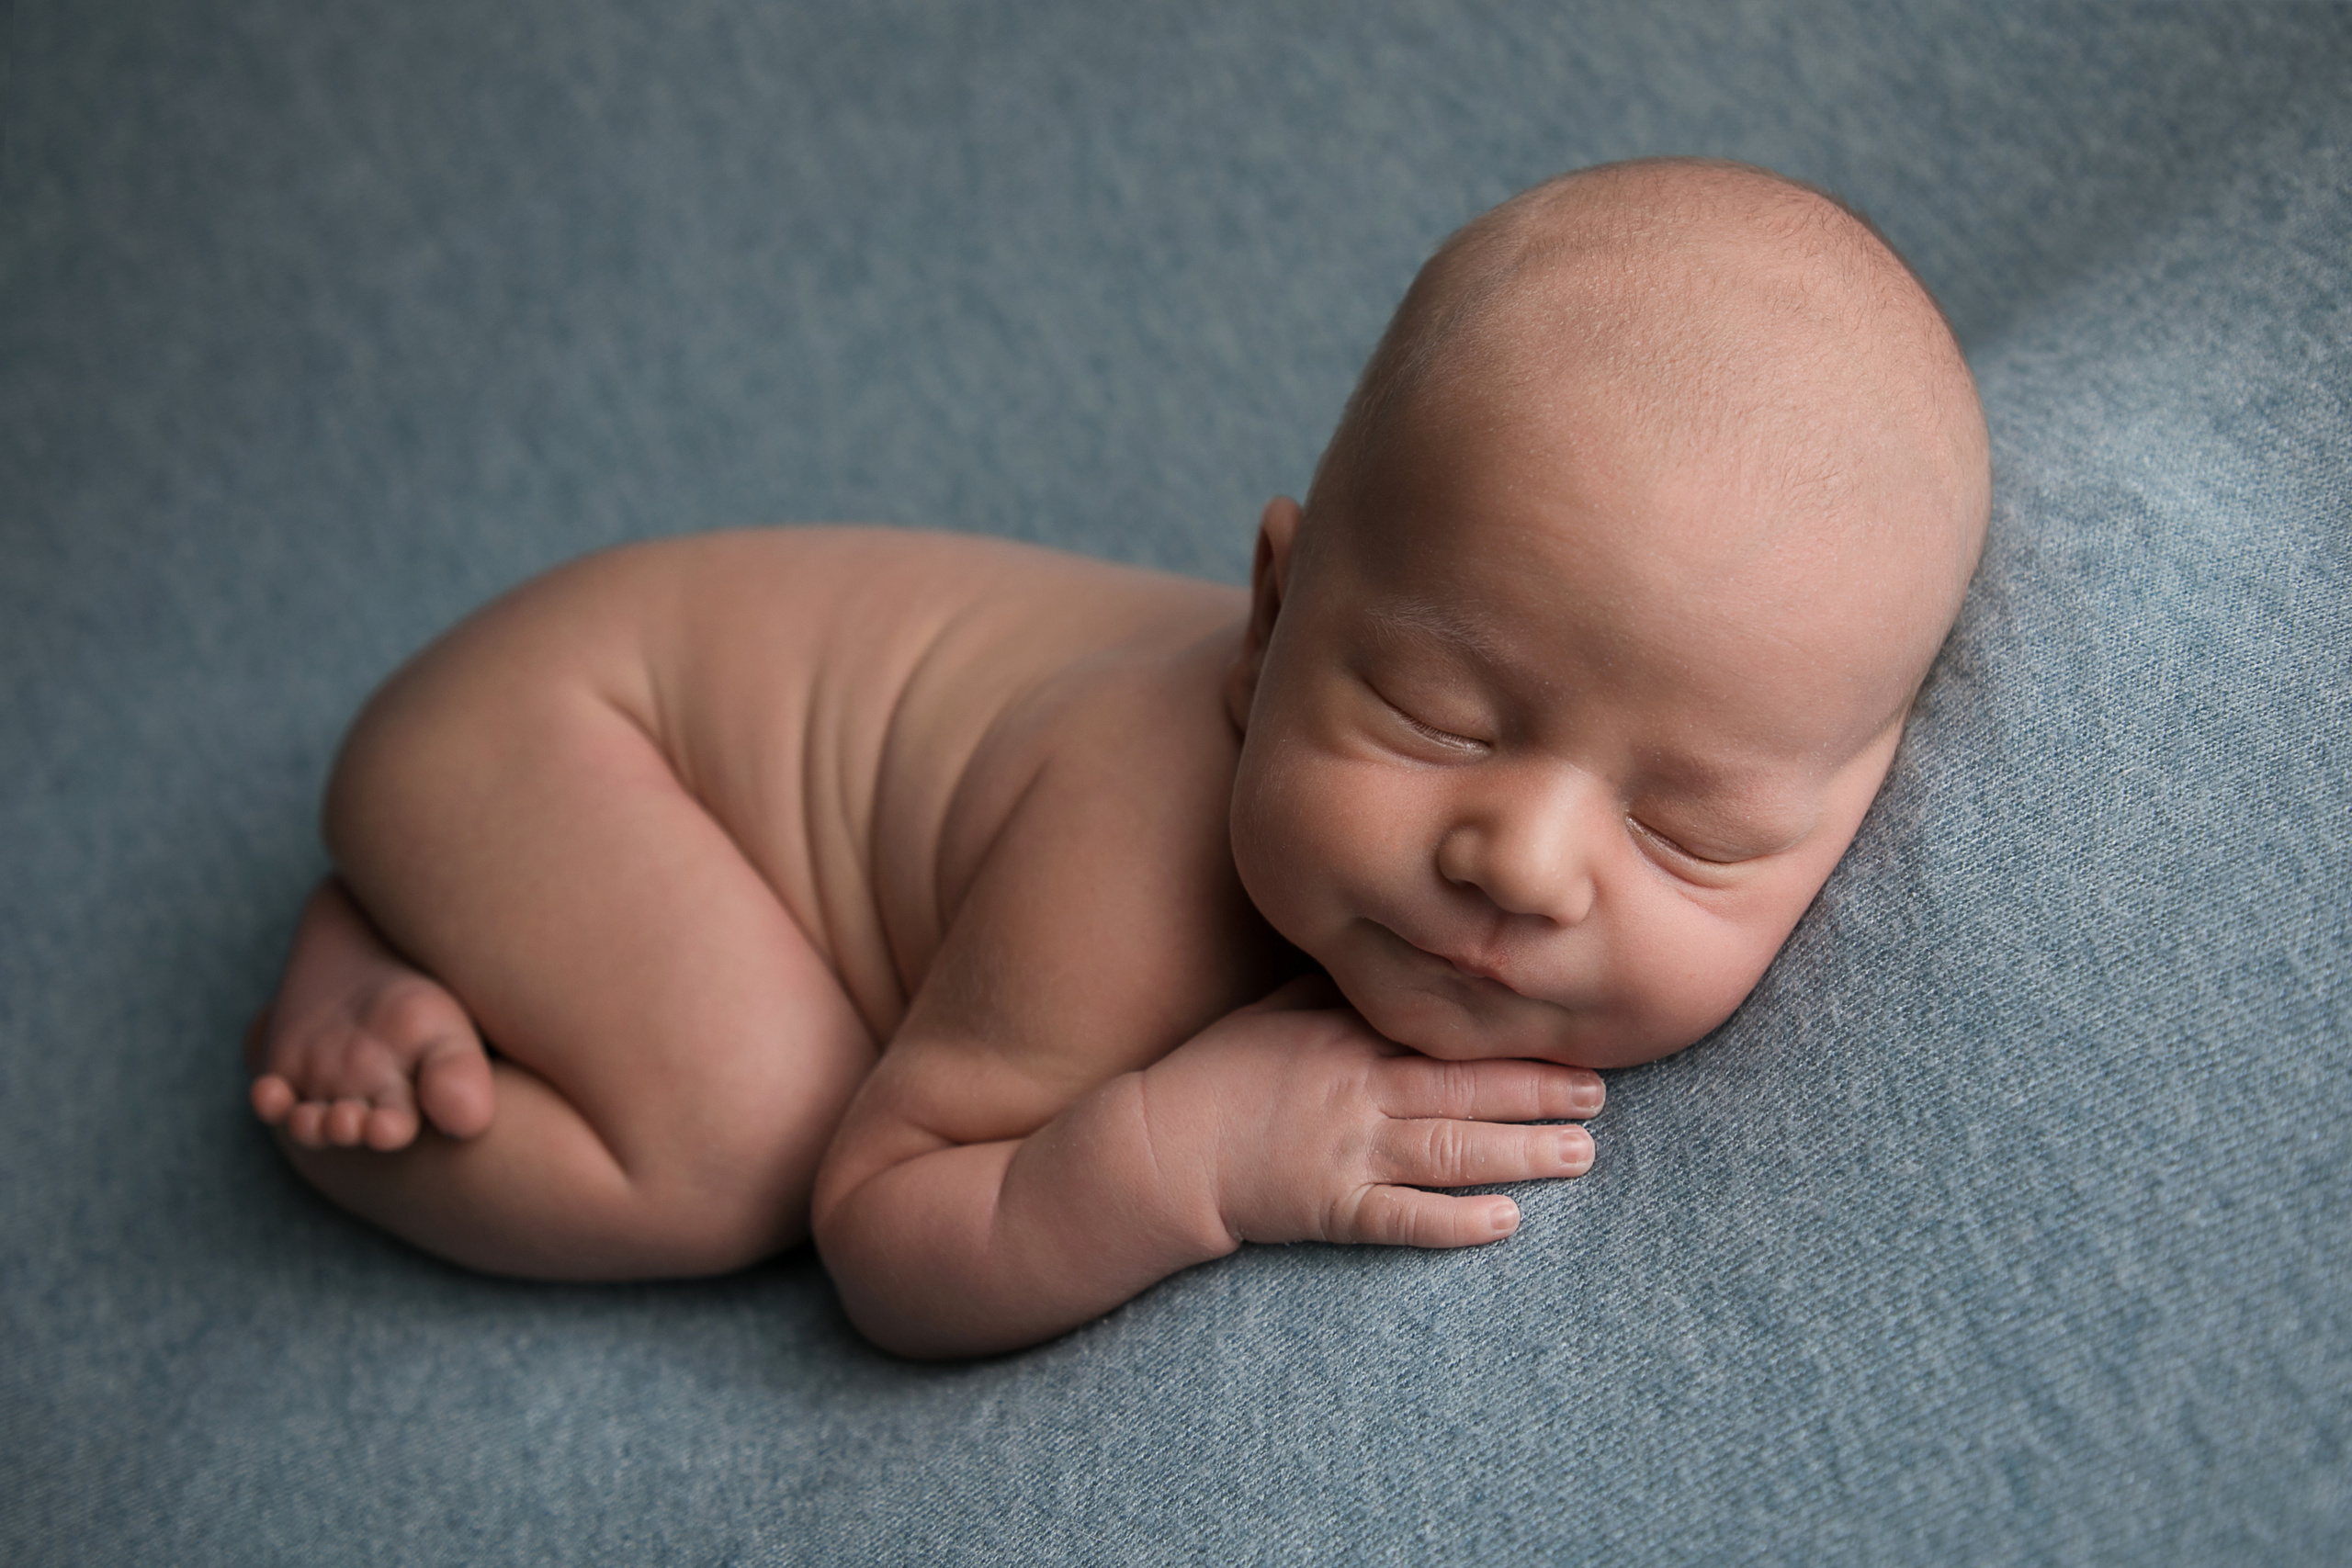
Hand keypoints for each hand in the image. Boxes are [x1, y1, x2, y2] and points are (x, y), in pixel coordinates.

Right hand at [1140, 976, 1603, 1248]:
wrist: (1158, 1147)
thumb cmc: (1216, 1072)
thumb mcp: (1274, 1010)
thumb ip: (1336, 989)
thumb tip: (1394, 958)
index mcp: (1347, 1036)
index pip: (1444, 1033)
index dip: (1510, 1035)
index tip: (1566, 1029)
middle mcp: (1357, 1090)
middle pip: (1465, 1090)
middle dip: (1538, 1091)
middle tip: (1600, 1093)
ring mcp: (1347, 1152)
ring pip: (1451, 1153)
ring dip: (1521, 1154)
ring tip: (1581, 1155)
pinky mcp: (1331, 1209)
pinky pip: (1403, 1218)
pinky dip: (1455, 1221)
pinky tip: (1506, 1223)